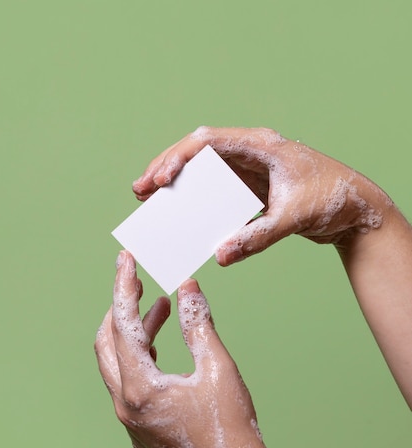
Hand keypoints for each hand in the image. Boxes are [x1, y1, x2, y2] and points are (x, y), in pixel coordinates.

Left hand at [94, 250, 267, 447]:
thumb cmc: (230, 427)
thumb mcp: (217, 368)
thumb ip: (197, 324)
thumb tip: (187, 288)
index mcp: (140, 388)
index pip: (123, 325)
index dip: (124, 287)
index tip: (126, 260)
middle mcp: (126, 406)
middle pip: (107, 344)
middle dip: (120, 309)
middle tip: (139, 283)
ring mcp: (131, 421)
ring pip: (118, 365)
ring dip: (135, 334)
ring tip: (162, 308)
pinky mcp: (142, 429)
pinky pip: (130, 384)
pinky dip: (141, 359)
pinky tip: (163, 348)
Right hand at [132, 126, 393, 264]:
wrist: (355, 211)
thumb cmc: (332, 200)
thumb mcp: (294, 217)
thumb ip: (257, 237)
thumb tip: (221, 255)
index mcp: (261, 145)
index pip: (209, 142)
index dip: (179, 158)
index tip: (160, 179)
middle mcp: (251, 152)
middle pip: (198, 153)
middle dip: (167, 169)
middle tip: (140, 190)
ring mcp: (249, 170)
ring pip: (203, 172)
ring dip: (177, 185)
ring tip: (149, 200)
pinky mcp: (251, 189)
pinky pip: (216, 192)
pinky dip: (196, 202)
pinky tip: (180, 214)